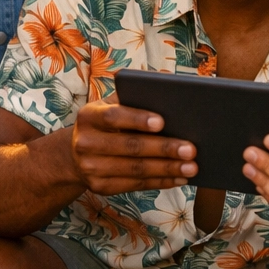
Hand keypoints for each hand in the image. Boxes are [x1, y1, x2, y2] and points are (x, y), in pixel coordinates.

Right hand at [71, 102, 196, 193]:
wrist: (76, 155)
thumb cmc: (106, 123)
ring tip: (192, 166)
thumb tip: (169, 80)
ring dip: (167, 169)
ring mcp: (91, 168)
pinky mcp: (100, 187)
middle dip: (163, 148)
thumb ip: (134, 94)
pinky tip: (179, 177)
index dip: (138, 119)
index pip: (113, 116)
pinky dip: (160, 182)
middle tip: (190, 149)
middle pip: (129, 146)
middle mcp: (85, 143)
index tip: (162, 122)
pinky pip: (136, 185)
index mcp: (89, 116)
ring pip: (135, 169)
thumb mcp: (112, 105)